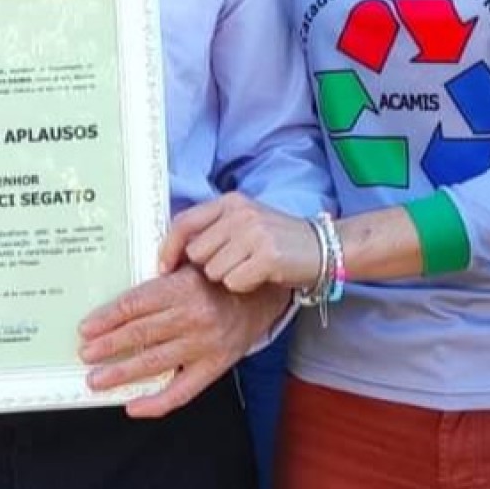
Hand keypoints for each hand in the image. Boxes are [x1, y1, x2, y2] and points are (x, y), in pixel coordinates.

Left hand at [78, 265, 288, 418]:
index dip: (107, 318)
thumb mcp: (189, 263)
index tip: (86, 328)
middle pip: (140, 334)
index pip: (135, 305)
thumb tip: (119, 296)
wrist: (260, 296)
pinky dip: (156, 403)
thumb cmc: (216, 279)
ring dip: (121, 373)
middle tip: (85, 354)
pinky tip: (133, 406)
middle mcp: (193, 317)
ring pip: (154, 363)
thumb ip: (159, 276)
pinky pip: (181, 391)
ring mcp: (204, 345)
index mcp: (182, 288)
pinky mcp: (214, 367)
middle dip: (107, 347)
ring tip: (97, 380)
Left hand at [160, 192, 322, 292]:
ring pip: (213, 270)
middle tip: (233, 265)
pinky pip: (233, 282)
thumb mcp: (245, 223)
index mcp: (230, 202)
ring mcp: (254, 233)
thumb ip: (214, 229)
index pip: (184, 222)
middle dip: (208, 266)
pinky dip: (244, 286)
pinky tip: (260, 277)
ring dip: (227, 277)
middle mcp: (240, 213)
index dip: (168, 248)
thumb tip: (175, 251)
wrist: (326, 247)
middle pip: (196, 252)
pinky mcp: (267, 256)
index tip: (163, 267)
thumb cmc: (279, 240)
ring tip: (249, 269)